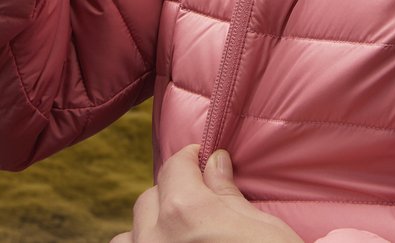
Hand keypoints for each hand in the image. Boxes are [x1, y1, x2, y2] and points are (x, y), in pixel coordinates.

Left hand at [109, 143, 303, 242]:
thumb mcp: (260, 228)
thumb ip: (227, 194)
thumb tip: (215, 163)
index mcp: (186, 211)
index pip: (175, 166)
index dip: (191, 159)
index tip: (204, 161)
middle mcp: (156, 237)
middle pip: (151, 197)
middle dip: (173, 192)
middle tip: (201, 202)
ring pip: (134, 232)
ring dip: (153, 226)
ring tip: (181, 234)